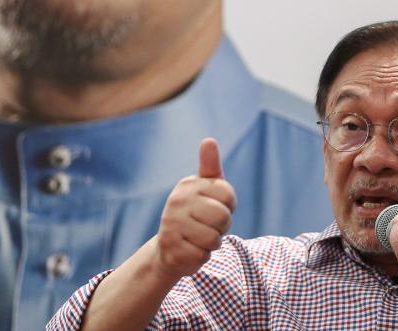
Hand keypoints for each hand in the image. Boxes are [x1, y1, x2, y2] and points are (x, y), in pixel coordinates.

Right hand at [152, 138, 236, 281]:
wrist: (169, 248)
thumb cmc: (196, 215)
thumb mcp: (206, 189)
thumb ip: (210, 167)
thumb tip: (209, 140)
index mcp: (188, 184)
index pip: (228, 194)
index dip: (228, 206)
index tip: (214, 207)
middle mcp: (176, 201)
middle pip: (223, 217)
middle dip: (221, 227)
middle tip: (207, 226)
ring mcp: (172, 225)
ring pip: (214, 238)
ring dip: (212, 243)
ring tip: (198, 238)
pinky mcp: (172, 249)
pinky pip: (204, 255)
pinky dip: (202, 256)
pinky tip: (190, 250)